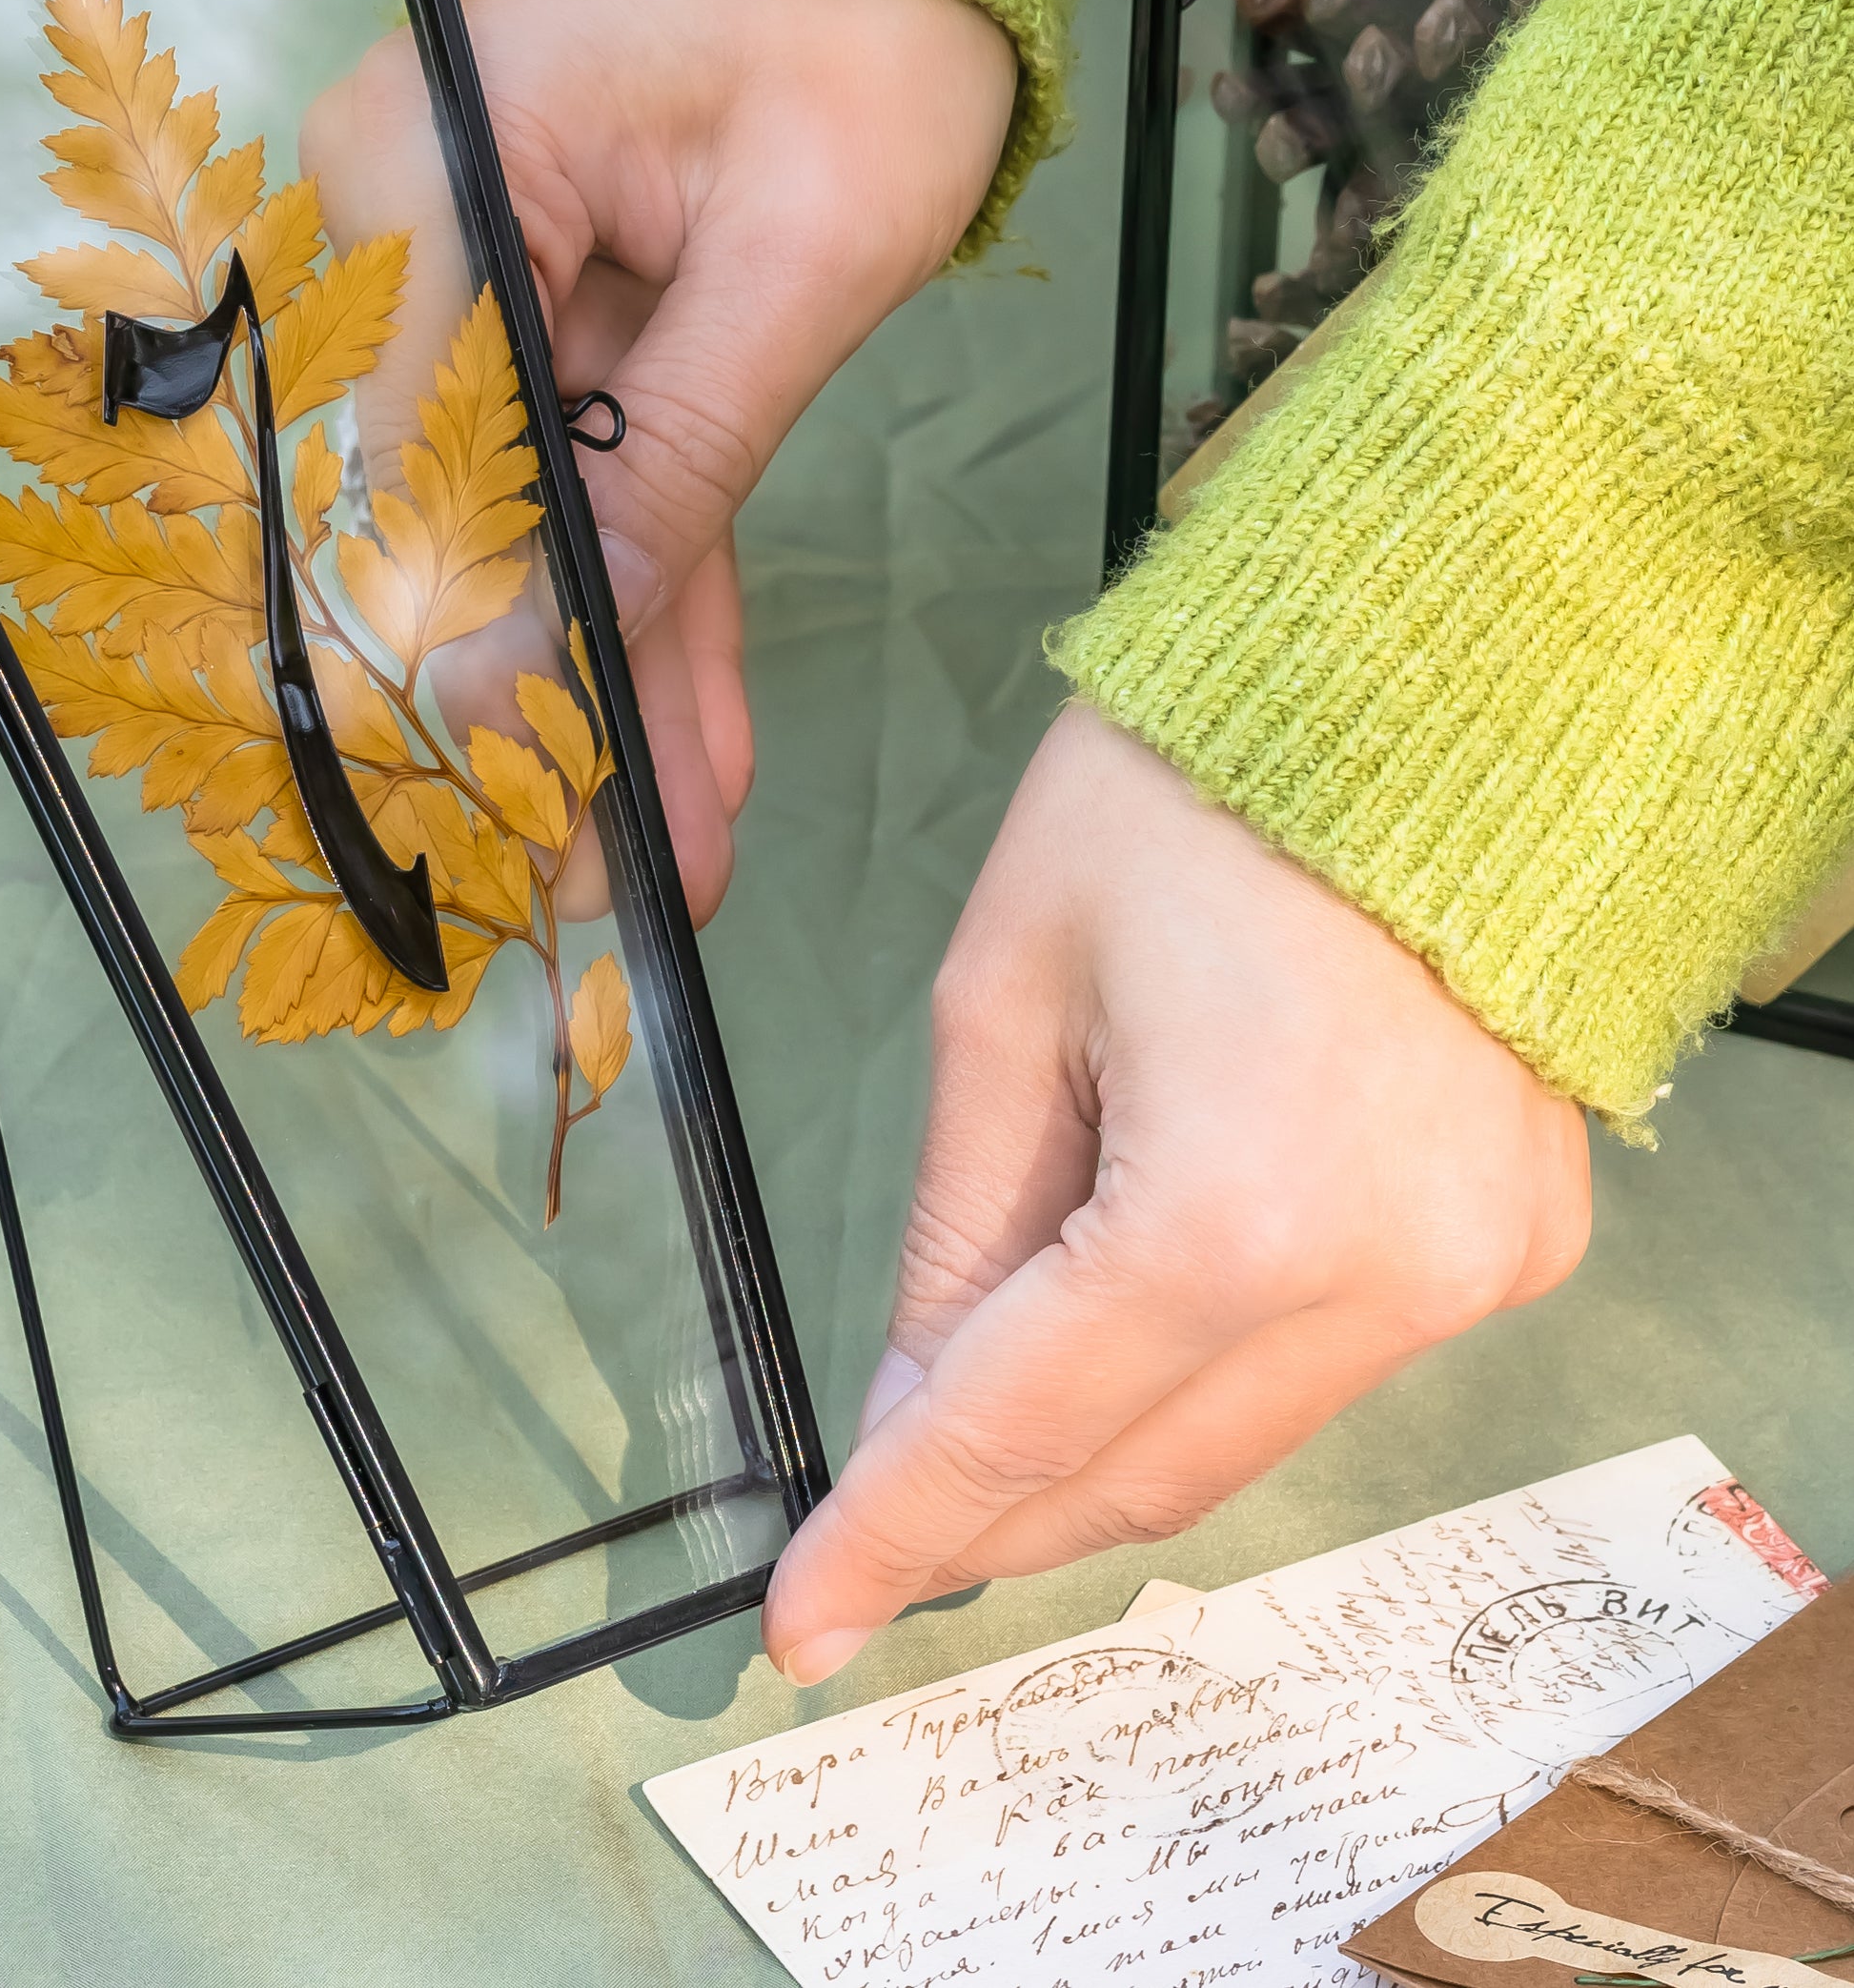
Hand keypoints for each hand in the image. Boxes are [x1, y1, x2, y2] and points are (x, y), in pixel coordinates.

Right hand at [302, 0, 1016, 918]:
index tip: (527, 811)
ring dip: (604, 685)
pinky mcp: (537, 300)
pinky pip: (593, 472)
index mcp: (434, 178)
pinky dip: (649, 598)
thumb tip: (552, 660)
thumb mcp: (808, 245)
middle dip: (541, 711)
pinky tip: (685, 748)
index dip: (475, 658)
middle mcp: (402, 226)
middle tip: (593, 894)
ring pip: (532, 518)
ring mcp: (462, 265)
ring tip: (659, 866)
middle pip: (456, 518)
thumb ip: (678, 452)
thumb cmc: (863, 9)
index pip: (425, 470)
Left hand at [761, 701, 1591, 1683]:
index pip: (1023, 1426)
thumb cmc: (1177, 802)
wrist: (1422, 685)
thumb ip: (959, 1230)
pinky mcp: (1517, 1241)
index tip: (799, 1629)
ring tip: (969, 1425)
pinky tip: (1116, 1324)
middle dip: (989, 1515)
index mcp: (1230, 1215)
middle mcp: (1382, 1283)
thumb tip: (916, 1409)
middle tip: (867, 1537)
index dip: (894, 1536)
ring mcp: (1473, 1274)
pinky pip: (1326, 1362)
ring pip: (1239, 1433)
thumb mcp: (1006, 999)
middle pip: (1144, 1467)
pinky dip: (1203, 1370)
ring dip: (1093, 1444)